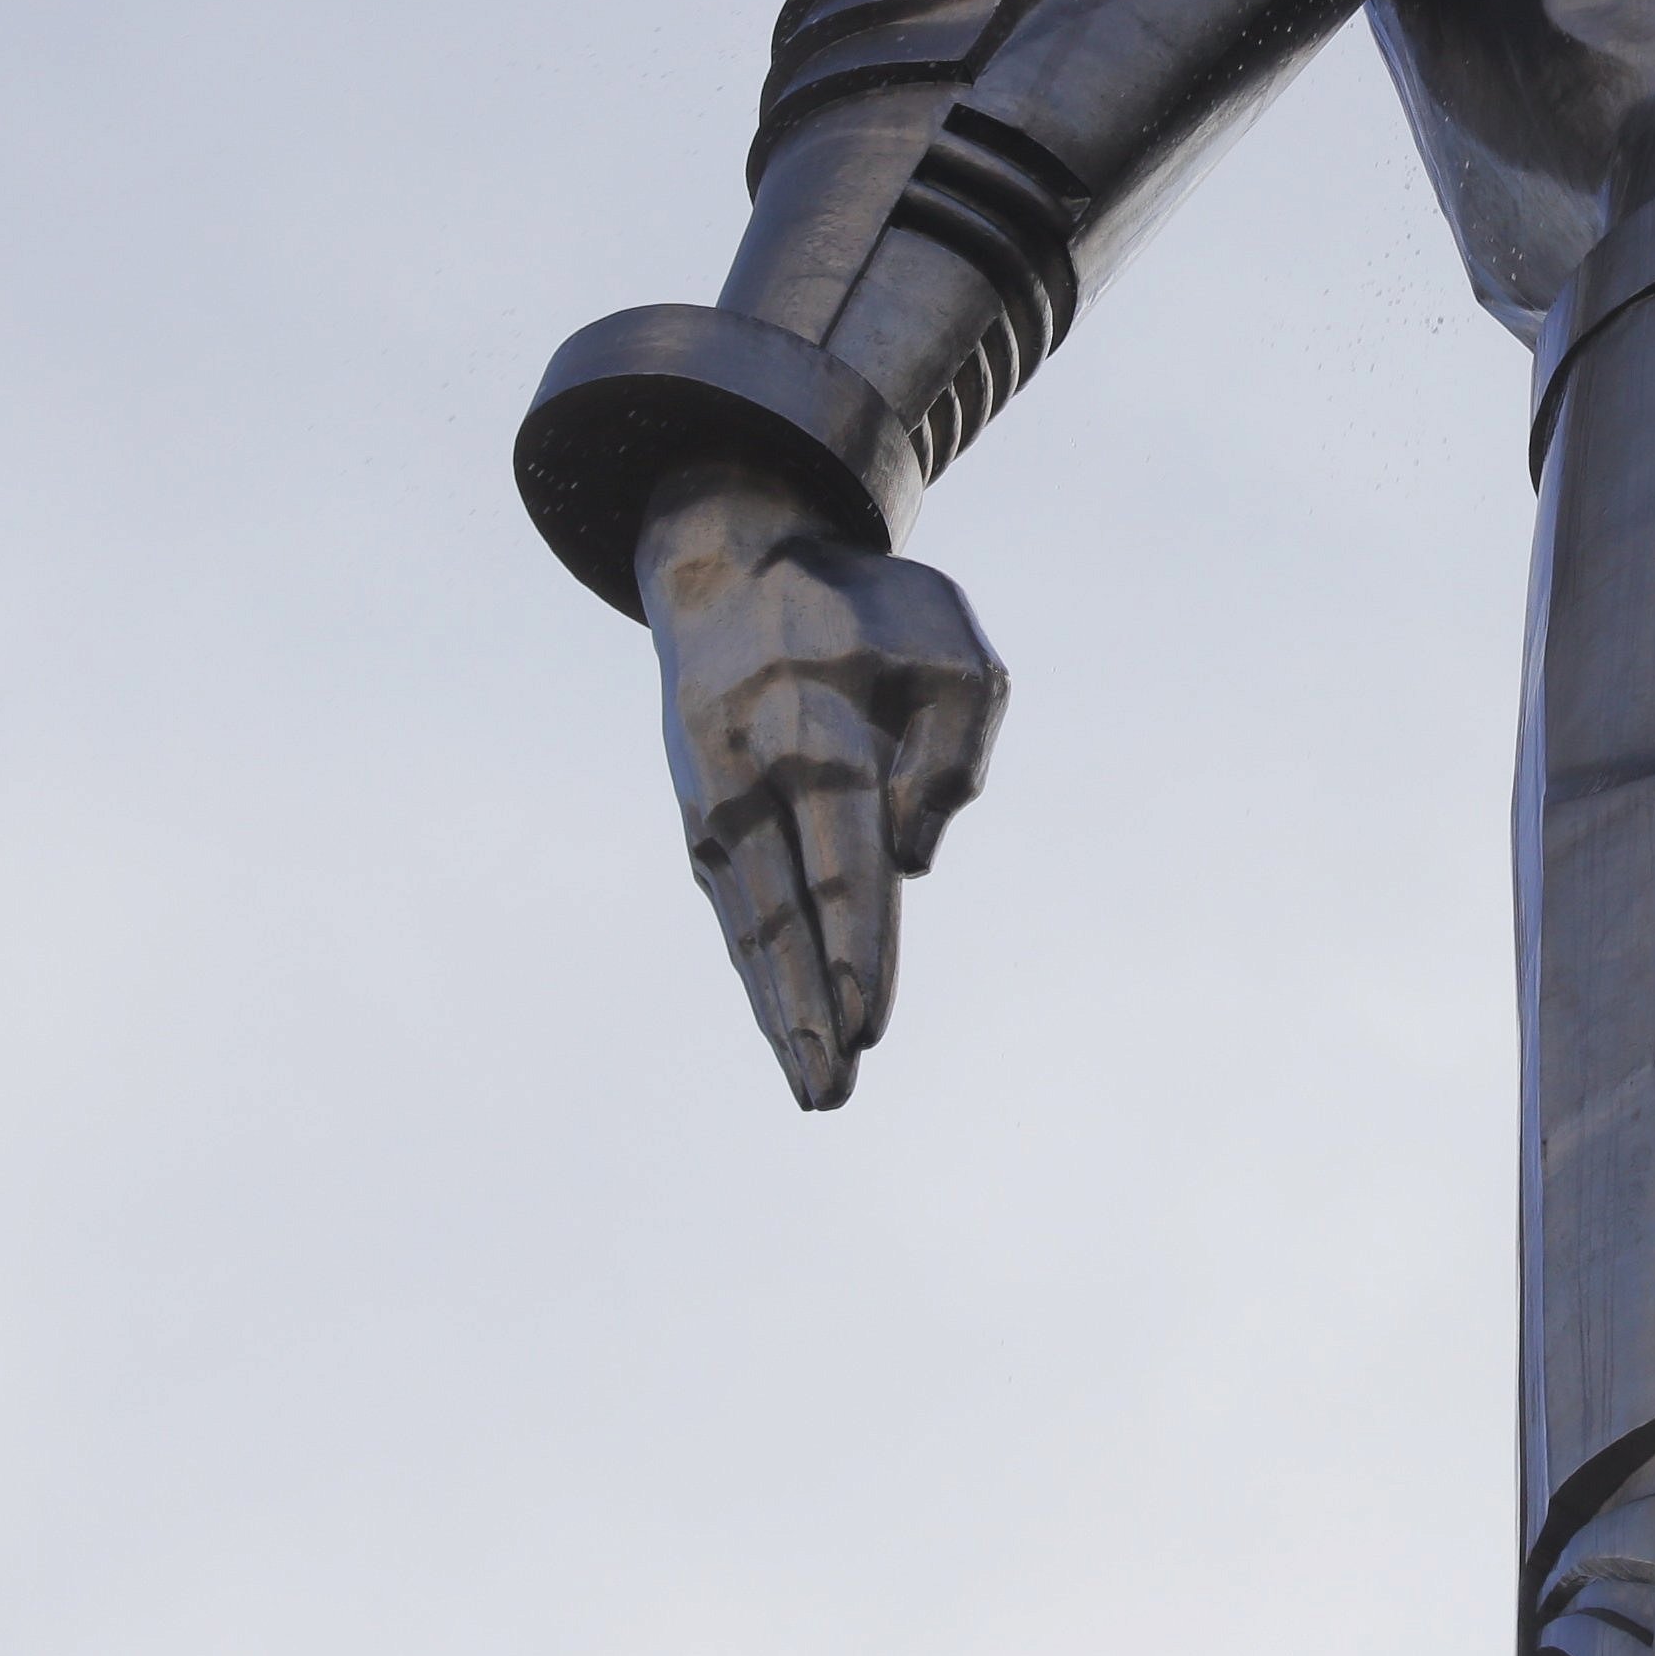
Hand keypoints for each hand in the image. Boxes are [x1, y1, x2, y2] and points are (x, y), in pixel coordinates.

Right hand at [632, 459, 1007, 1109]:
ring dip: (781, 1014)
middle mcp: (757, 777)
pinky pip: (734, 911)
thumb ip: (954, 754)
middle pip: (785, 916)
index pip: (842, 858)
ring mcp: (717, 803)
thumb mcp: (950, 647)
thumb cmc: (867, 613)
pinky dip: (758, 975)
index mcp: (823, 728)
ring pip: (750, 928)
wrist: (729, 563)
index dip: (856, 947)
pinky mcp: (700, 819)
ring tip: (815, 1090)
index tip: (869, 1024)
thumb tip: (913, 864)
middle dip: (812, 1010)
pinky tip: (784, 1032)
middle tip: (833, 1091)